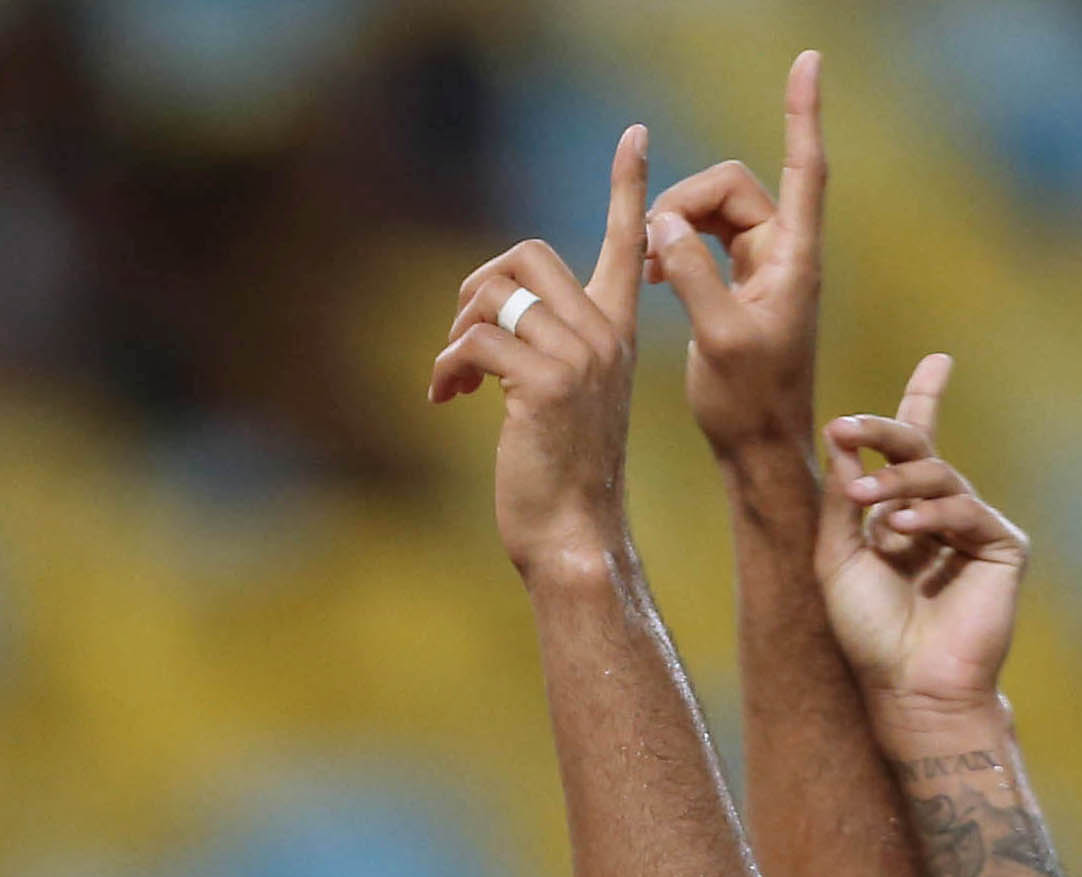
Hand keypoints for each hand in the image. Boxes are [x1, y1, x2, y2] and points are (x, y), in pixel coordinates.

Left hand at [431, 131, 651, 576]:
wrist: (575, 537)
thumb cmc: (564, 476)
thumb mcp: (565, 399)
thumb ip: (549, 350)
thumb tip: (493, 322)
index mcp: (618, 329)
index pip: (629, 241)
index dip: (629, 185)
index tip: (636, 135)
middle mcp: (605, 332)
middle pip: (526, 254)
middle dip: (476, 286)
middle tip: (463, 336)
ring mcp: (579, 355)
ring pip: (493, 296)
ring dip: (455, 333)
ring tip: (450, 380)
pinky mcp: (544, 383)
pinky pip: (475, 340)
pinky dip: (446, 366)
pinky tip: (445, 398)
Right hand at [646, 53, 827, 495]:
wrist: (760, 451)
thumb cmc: (750, 405)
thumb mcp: (720, 341)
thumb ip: (695, 277)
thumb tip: (665, 224)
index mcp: (794, 259)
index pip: (804, 167)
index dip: (803, 113)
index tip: (808, 61)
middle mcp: (785, 254)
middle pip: (733, 188)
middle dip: (687, 204)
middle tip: (652, 256)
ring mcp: (763, 269)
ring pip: (713, 213)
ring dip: (675, 228)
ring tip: (650, 273)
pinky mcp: (741, 287)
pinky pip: (704, 241)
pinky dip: (676, 247)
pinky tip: (654, 279)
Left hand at [822, 356, 1029, 712]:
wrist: (907, 685)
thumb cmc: (869, 632)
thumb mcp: (838, 557)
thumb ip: (841, 499)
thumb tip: (840, 436)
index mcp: (904, 516)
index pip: (914, 451)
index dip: (925, 402)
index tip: (939, 360)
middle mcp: (941, 516)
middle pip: (921, 450)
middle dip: (886, 431)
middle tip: (850, 426)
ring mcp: (974, 529)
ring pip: (938, 476)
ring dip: (895, 484)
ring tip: (865, 503)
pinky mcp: (1003, 546)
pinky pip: (966, 508)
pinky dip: (931, 515)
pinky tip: (903, 530)